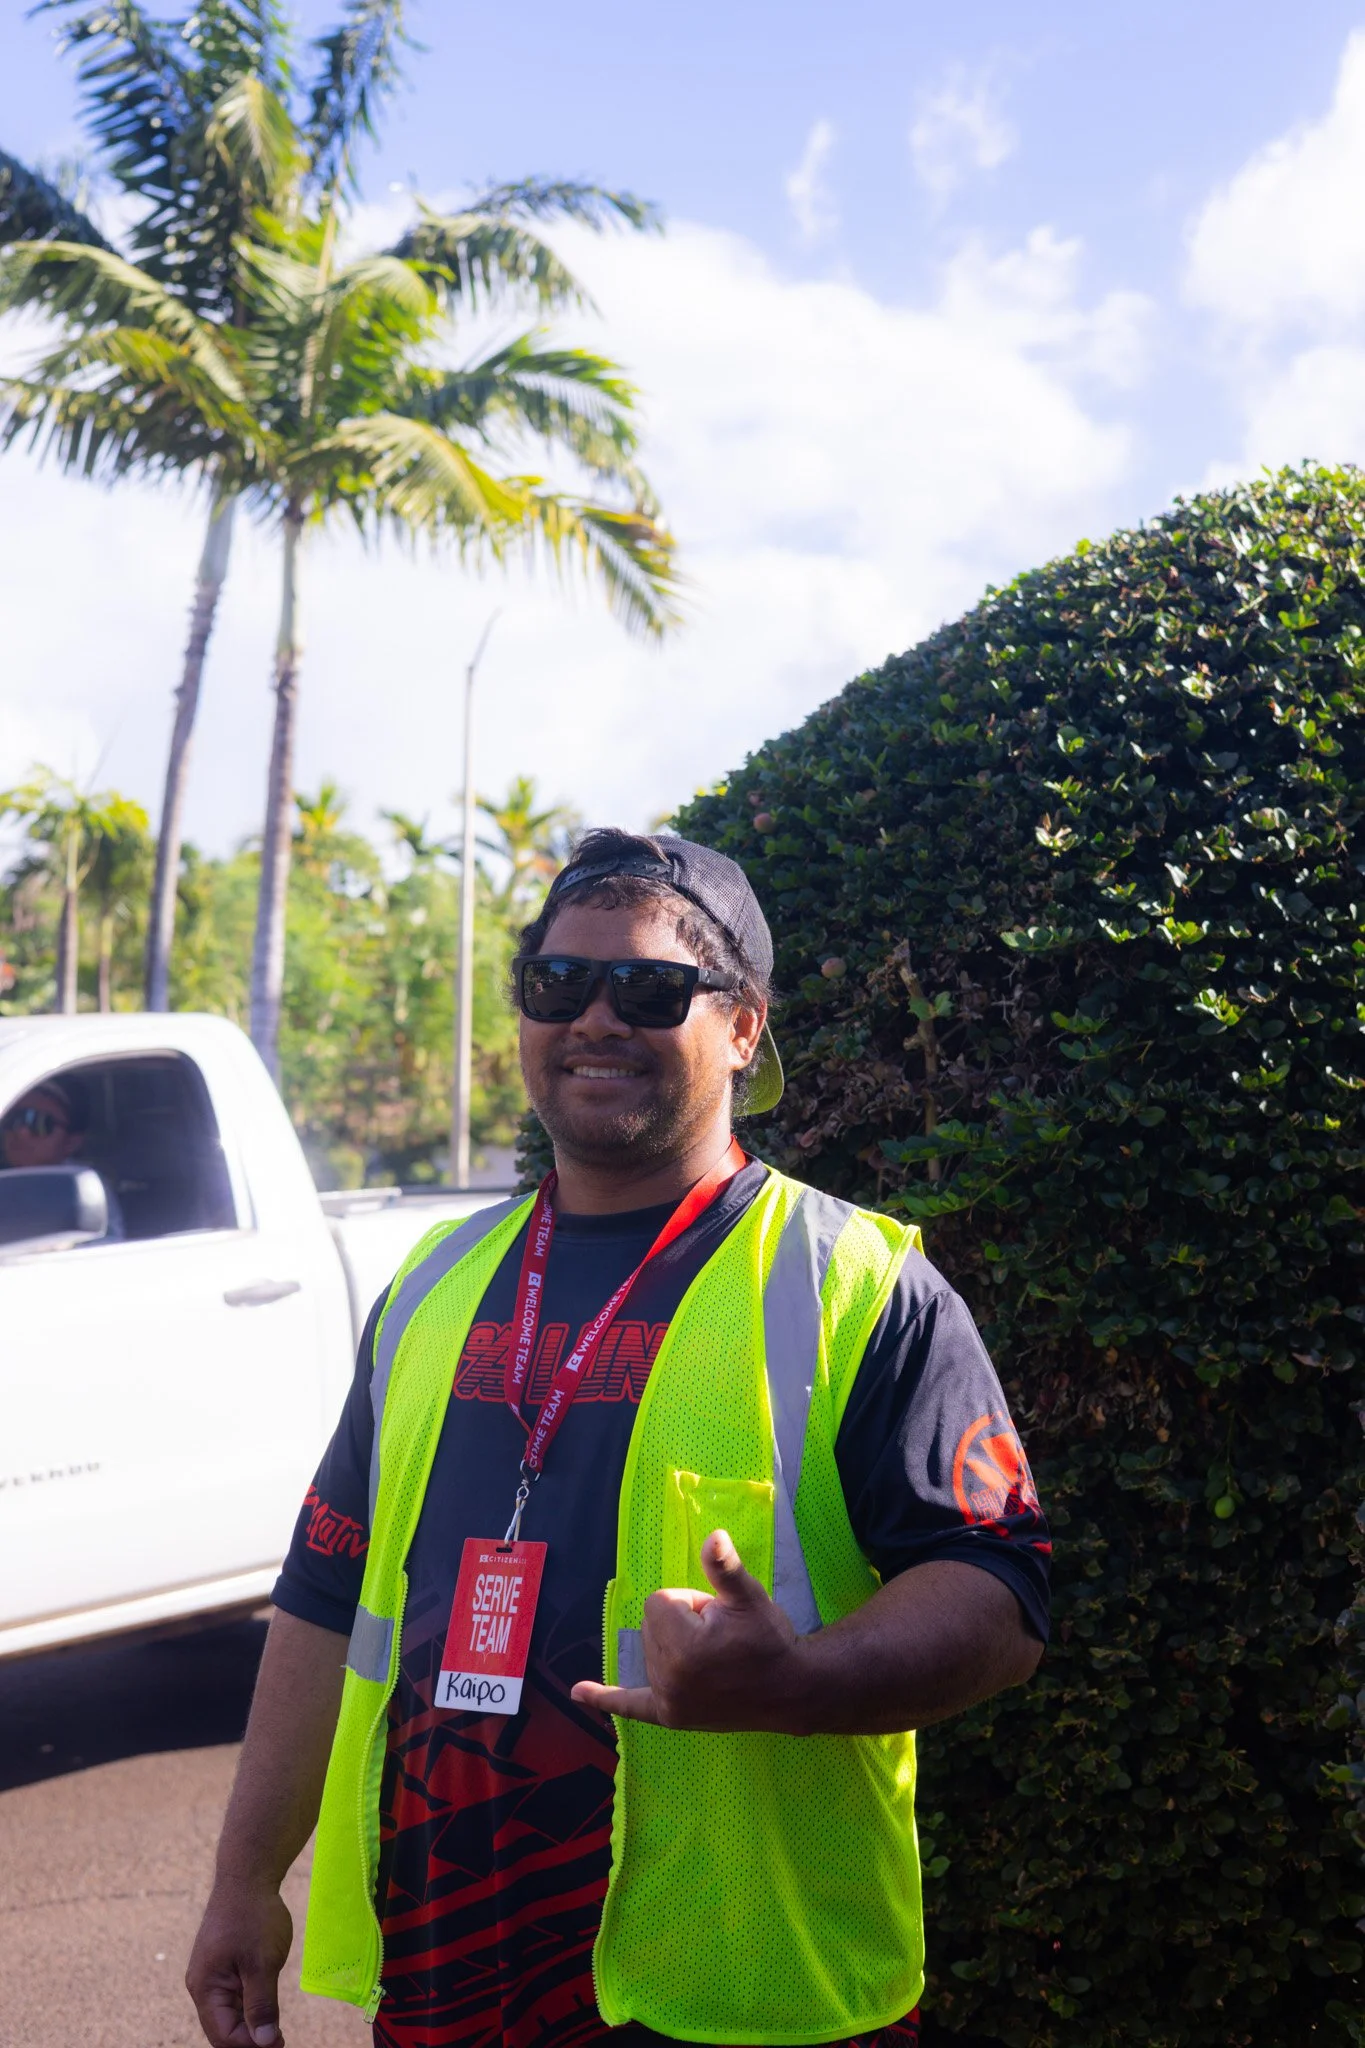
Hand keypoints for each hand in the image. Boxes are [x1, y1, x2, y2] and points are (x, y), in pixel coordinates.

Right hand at [186, 1880, 292, 2047]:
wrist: (248, 1875)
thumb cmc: (254, 1916)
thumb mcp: (262, 1963)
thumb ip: (262, 2005)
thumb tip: (264, 2042)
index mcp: (205, 1988)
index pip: (223, 2035)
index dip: (251, 2046)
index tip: (279, 2043)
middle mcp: (203, 1985)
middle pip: (223, 2029)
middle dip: (249, 2039)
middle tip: (280, 2040)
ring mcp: (213, 1975)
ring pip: (230, 2014)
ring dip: (251, 2023)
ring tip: (277, 2028)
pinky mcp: (224, 1965)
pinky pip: (235, 1996)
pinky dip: (251, 2006)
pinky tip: (270, 2006)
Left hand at [572, 1528, 802, 1731]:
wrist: (790, 1689)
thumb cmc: (770, 1639)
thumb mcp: (749, 1598)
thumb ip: (724, 1569)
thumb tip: (713, 1536)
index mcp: (682, 1646)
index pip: (660, 1601)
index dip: (691, 1601)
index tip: (719, 1617)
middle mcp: (669, 1677)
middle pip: (652, 1625)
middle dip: (683, 1622)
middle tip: (721, 1636)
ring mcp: (668, 1701)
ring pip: (651, 1649)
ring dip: (675, 1645)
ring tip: (715, 1655)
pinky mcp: (671, 1716)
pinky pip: (631, 1705)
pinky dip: (605, 1698)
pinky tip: (578, 1693)